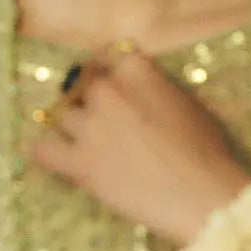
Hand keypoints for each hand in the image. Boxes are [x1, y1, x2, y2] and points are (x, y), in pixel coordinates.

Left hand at [29, 48, 250, 246]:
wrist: (202, 195)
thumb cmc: (207, 153)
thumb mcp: (188, 105)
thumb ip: (157, 90)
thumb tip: (144, 93)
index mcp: (137, 71)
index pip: (108, 55)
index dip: (108, 71)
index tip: (112, 83)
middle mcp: (108, 91)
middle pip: (83, 86)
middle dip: (92, 103)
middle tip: (106, 123)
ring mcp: (91, 126)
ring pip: (63, 116)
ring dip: (75, 129)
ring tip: (91, 145)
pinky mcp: (80, 162)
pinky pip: (43, 150)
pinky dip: (46, 153)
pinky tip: (56, 158)